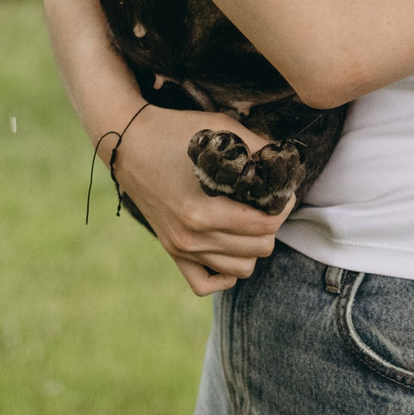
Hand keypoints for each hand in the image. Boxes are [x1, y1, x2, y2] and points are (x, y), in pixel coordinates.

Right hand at [109, 105, 292, 295]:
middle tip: (269, 202)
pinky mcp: (172, 251)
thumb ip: (256, 147)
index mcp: (203, 211)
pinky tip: (230, 247)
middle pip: (259, 248)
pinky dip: (224, 273)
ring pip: (241, 269)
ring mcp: (181, 248)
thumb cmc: (174, 132)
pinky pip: (205, 284)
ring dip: (253, 246)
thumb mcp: (219, 129)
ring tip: (251, 221)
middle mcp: (192, 238)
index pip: (265, 225)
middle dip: (272, 224)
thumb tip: (285, 164)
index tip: (283, 190)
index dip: (283, 206)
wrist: (128, 144)